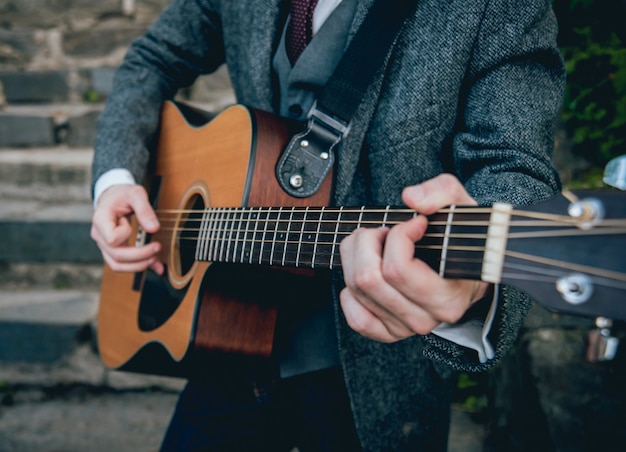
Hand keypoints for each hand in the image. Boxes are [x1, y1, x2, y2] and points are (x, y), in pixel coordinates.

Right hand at [90, 184, 163, 273]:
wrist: (113, 196)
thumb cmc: (122, 194)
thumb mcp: (135, 193)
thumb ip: (144, 209)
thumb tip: (154, 228)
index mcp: (101, 220)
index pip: (112, 238)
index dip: (126, 234)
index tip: (131, 223)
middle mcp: (99, 235)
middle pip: (117, 256)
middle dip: (140, 256)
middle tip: (157, 247)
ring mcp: (104, 245)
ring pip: (117, 265)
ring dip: (138, 265)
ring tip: (155, 258)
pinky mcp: (112, 250)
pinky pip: (122, 264)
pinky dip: (139, 266)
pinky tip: (156, 266)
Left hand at [339, 174, 489, 341]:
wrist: (467, 269)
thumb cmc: (460, 237)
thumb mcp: (460, 205)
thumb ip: (442, 192)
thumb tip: (412, 199)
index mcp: (448, 298)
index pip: (398, 269)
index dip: (398, 235)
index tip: (415, 223)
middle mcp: (426, 319)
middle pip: (369, 278)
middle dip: (368, 242)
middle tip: (384, 230)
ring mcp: (405, 328)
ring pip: (357, 290)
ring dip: (355, 257)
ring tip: (374, 242)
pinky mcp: (388, 333)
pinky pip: (356, 319)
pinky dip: (351, 293)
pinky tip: (365, 272)